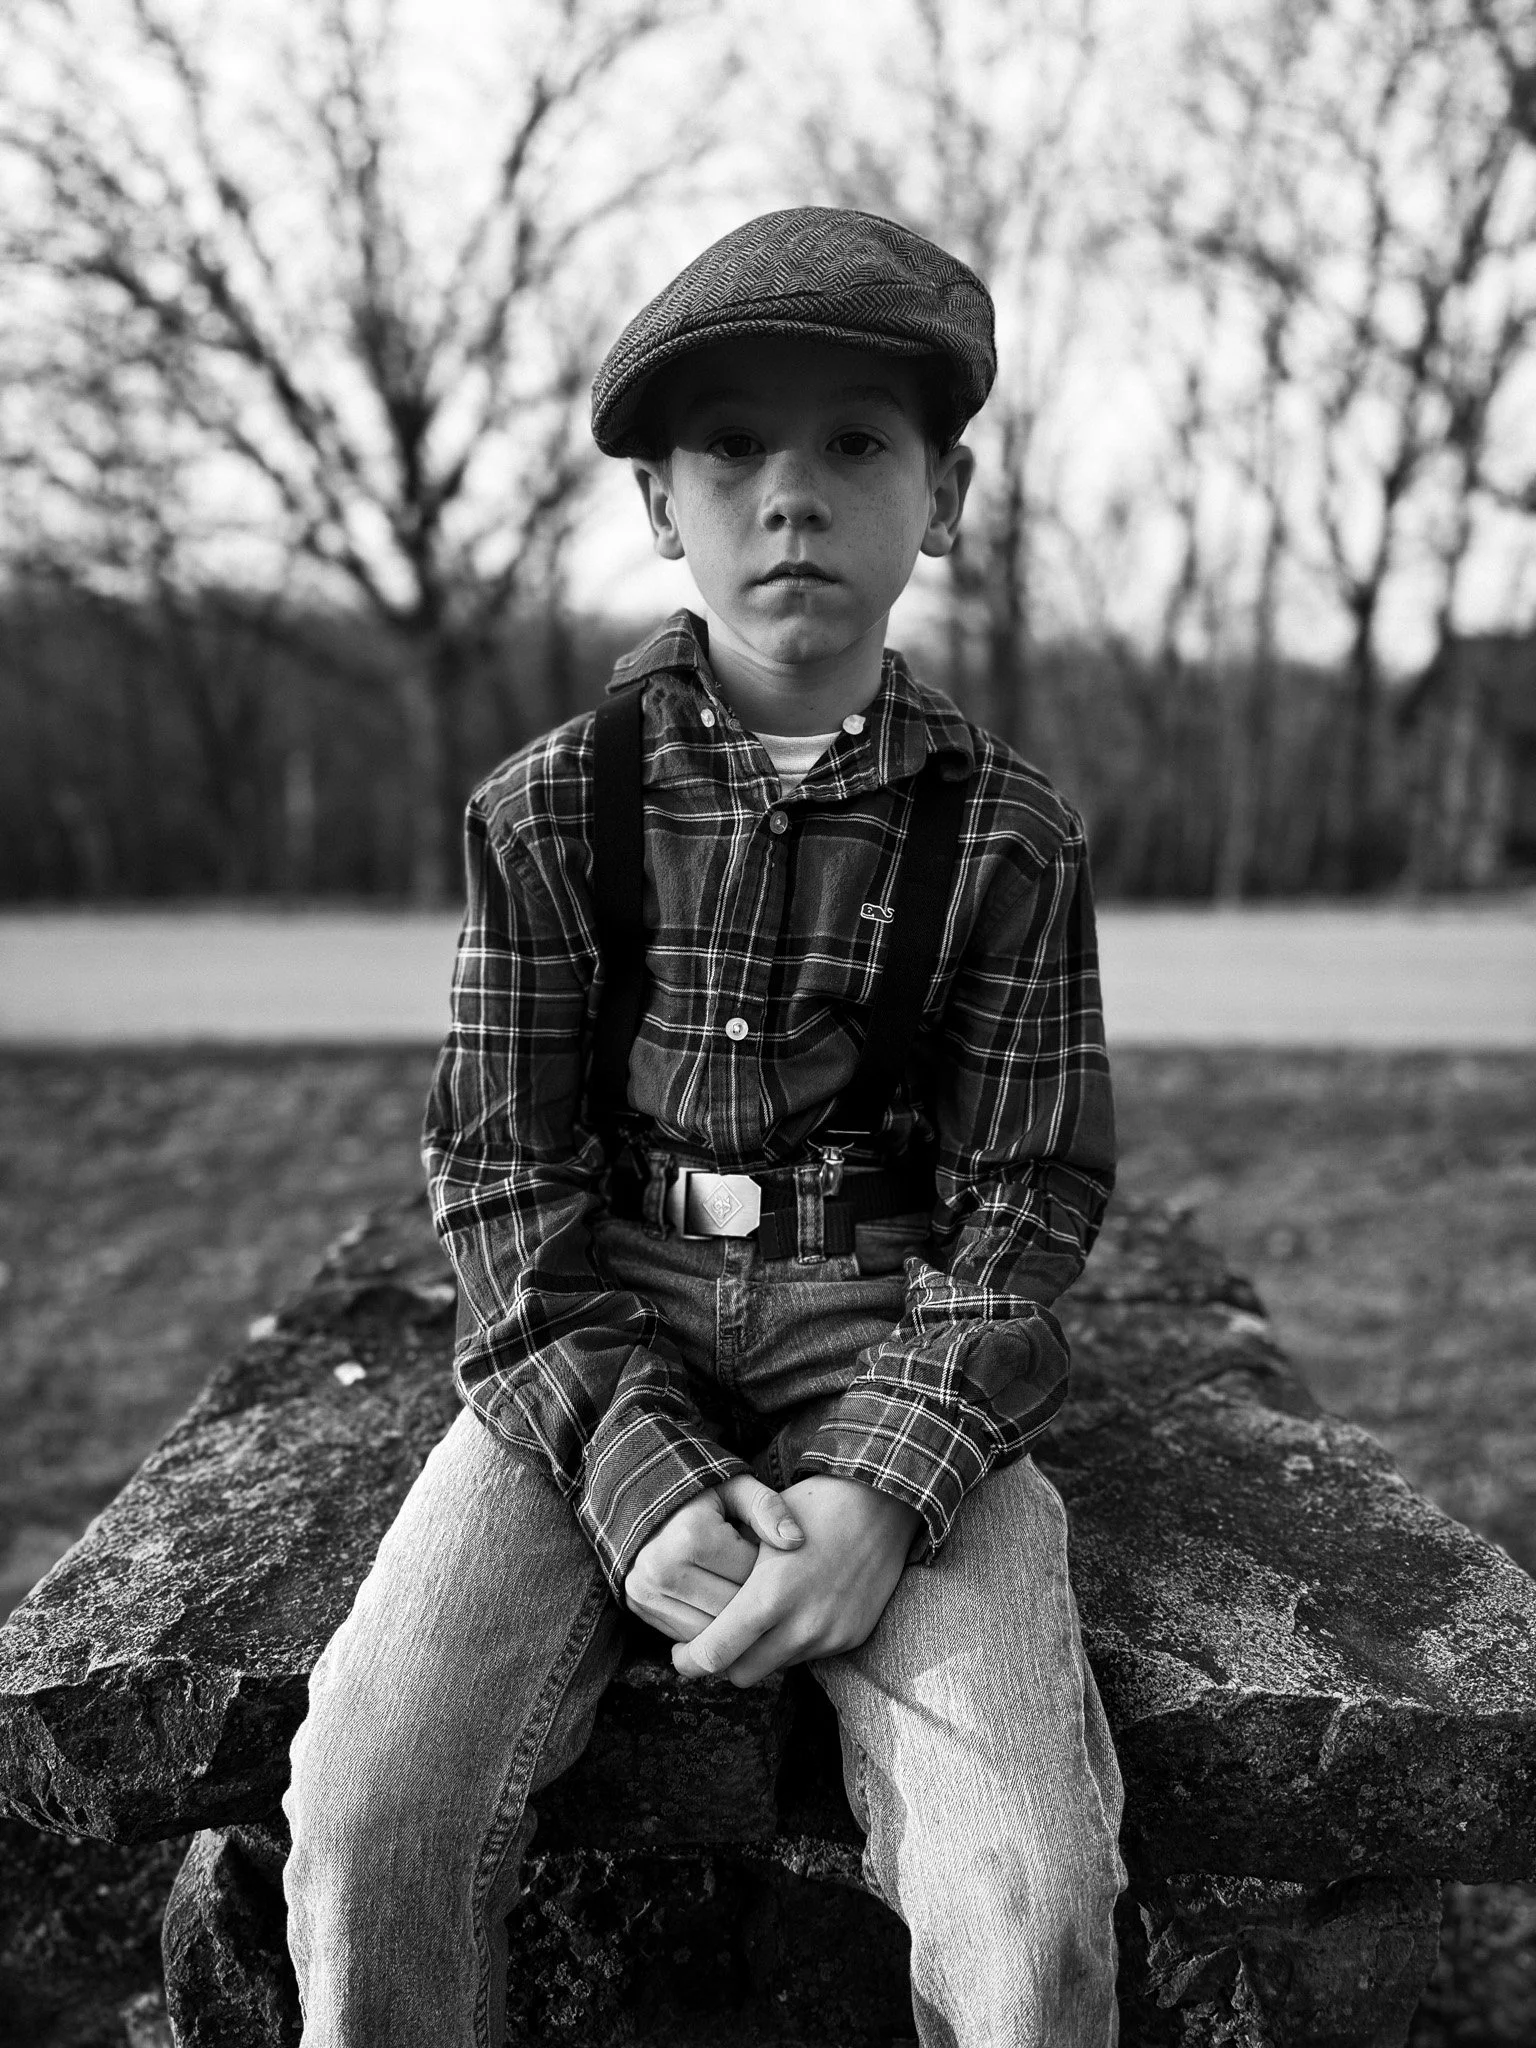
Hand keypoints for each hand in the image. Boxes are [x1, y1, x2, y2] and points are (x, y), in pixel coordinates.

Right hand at [623, 1474, 804, 1642]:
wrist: (643, 1501)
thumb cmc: (701, 1495)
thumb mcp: (736, 1487)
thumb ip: (768, 1508)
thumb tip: (795, 1541)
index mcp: (691, 1535)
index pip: (750, 1575)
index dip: (772, 1571)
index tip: (775, 1561)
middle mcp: (664, 1567)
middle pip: (731, 1608)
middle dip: (755, 1601)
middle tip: (768, 1586)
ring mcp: (647, 1591)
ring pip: (710, 1630)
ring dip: (733, 1622)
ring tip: (746, 1598)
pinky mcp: (641, 1608)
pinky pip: (687, 1635)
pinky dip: (709, 1628)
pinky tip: (721, 1608)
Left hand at [671, 1475, 920, 1688]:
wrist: (882, 1502)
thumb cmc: (811, 1506)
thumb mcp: (760, 1532)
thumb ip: (728, 1578)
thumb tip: (695, 1607)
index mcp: (770, 1594)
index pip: (715, 1654)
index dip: (689, 1660)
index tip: (681, 1654)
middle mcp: (802, 1624)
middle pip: (741, 1674)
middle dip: (726, 1660)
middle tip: (717, 1638)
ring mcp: (830, 1635)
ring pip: (776, 1666)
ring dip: (763, 1650)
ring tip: (761, 1615)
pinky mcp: (852, 1636)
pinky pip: (809, 1655)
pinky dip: (795, 1640)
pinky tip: (797, 1606)